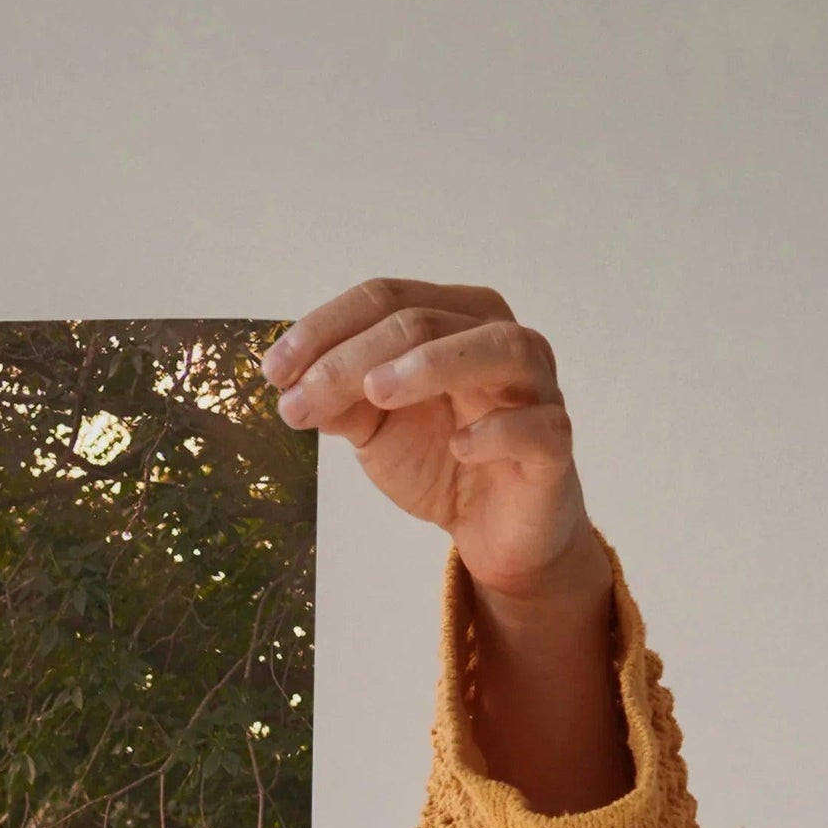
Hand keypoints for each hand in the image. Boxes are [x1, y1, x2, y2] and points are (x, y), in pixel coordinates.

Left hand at [265, 280, 628, 809]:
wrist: (493, 529)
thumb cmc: (440, 459)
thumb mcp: (375, 428)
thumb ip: (341, 400)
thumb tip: (292, 383)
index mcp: (454, 321)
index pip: (387, 298)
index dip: (325, 328)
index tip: (273, 371)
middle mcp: (500, 339)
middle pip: (426, 321)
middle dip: (352, 358)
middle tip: (299, 400)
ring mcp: (535, 388)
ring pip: (497, 348)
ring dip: (433, 364)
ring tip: (376, 392)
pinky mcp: (554, 446)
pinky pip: (538, 426)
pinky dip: (498, 430)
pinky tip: (459, 445)